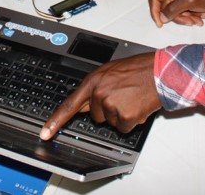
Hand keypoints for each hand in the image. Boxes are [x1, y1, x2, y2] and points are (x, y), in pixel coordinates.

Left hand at [39, 53, 160, 139]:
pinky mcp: (124, 117)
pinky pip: (123, 128)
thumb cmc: (138, 69)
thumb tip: (86, 104)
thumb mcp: (110, 72)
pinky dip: (131, 121)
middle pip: (95, 116)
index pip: (69, 105)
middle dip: (107, 109)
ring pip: (110, 122)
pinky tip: (137, 106)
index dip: (55, 121)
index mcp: (93, 81)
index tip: (45, 133)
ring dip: (121, 114)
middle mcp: (99, 93)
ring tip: (131, 97)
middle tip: (122, 95)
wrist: (159, 72)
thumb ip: (95, 87)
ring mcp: (111, 106)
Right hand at [149, 0, 204, 27]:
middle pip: (165, 8)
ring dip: (186, 18)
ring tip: (198, 20)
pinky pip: (182, 12)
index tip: (160, 23)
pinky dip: (190, 17)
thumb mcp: (189, 1)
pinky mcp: (186, 2)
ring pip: (174, 13)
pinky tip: (200, 17)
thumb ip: (173, 9)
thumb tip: (162, 18)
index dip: (155, 12)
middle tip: (190, 22)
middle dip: (177, 17)